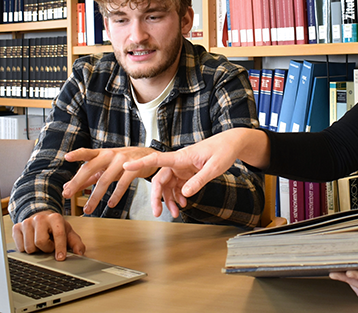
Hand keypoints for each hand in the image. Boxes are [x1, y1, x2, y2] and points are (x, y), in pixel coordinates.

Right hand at [12, 210, 84, 260]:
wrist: (42, 218)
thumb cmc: (57, 228)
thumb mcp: (69, 234)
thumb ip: (76, 243)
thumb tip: (79, 253)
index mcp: (55, 218)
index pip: (58, 234)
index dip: (60, 247)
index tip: (60, 257)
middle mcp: (39, 218)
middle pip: (40, 242)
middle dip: (46, 249)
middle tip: (49, 246)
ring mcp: (26, 222)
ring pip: (29, 247)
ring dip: (36, 250)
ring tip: (41, 244)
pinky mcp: (16, 227)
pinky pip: (19, 247)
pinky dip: (26, 249)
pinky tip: (32, 243)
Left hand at [61, 147, 159, 215]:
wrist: (148, 156)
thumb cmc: (122, 161)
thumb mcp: (105, 166)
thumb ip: (88, 177)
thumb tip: (67, 186)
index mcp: (101, 153)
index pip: (87, 152)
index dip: (77, 154)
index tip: (66, 157)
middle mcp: (110, 155)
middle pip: (91, 168)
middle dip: (77, 182)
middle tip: (67, 194)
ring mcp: (122, 161)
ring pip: (105, 180)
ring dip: (95, 197)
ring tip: (88, 209)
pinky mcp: (133, 169)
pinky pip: (122, 184)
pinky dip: (116, 195)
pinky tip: (110, 204)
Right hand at [124, 128, 262, 217]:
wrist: (232, 144)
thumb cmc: (223, 151)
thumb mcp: (214, 168)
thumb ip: (199, 180)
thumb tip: (184, 194)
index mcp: (182, 157)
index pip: (157, 159)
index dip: (140, 163)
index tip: (125, 166)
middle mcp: (179, 162)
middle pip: (160, 179)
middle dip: (157, 197)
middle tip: (157, 213)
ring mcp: (182, 167)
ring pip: (168, 185)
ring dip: (169, 200)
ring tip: (175, 214)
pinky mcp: (188, 172)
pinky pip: (178, 186)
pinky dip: (179, 196)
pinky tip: (183, 204)